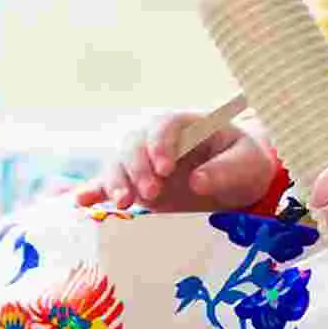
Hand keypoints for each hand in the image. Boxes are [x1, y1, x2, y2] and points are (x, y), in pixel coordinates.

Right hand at [73, 111, 278, 212]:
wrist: (239, 179)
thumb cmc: (245, 163)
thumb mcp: (246, 164)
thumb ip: (224, 170)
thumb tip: (197, 181)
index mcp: (186, 125)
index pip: (164, 125)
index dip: (160, 144)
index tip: (166, 169)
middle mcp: (158, 140)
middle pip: (134, 143)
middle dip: (137, 167)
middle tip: (150, 193)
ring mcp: (144, 162)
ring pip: (119, 163)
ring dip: (116, 181)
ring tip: (124, 203)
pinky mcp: (137, 184)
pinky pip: (109, 185)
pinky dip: (95, 192)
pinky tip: (81, 202)